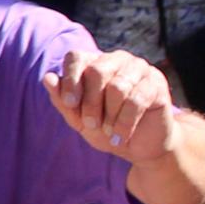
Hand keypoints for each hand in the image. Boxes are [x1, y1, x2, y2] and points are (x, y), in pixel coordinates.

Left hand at [44, 49, 177, 164]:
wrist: (139, 147)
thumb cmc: (105, 130)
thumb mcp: (79, 120)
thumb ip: (62, 101)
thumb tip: (48, 78)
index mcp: (94, 62)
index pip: (76, 57)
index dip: (70, 80)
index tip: (69, 104)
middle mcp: (117, 59)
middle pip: (97, 71)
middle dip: (90, 103)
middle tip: (91, 124)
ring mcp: (139, 68)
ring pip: (118, 87)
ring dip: (110, 115)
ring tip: (109, 132)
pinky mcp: (157, 83)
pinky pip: (137, 100)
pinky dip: (124, 122)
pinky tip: (121, 136)